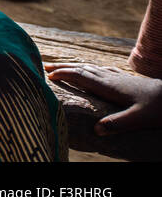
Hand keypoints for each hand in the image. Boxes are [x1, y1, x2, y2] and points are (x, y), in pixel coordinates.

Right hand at [44, 61, 161, 133]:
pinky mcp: (126, 78)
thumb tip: (96, 130)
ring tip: (63, 67)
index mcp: (109, 86)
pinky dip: (91, 68)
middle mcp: (110, 78)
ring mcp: (118, 76)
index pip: (81, 76)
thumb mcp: (137, 119)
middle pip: (82, 68)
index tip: (48, 76)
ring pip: (91, 67)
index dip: (64, 74)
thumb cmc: (157, 108)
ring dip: (74, 66)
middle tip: (45, 67)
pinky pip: (102, 70)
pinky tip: (93, 70)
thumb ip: (117, 124)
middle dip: (63, 67)